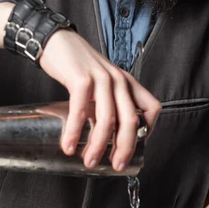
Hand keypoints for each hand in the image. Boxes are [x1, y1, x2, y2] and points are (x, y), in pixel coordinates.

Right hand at [39, 29, 160, 170]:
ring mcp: (101, 79)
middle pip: (131, 121)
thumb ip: (107, 104)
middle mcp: (119, 80)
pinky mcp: (81, 79)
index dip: (148, 131)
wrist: (56, 41)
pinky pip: (81, 111)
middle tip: (116, 166)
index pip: (152, 107)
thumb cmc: (78, 66)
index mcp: (127, 83)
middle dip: (125, 148)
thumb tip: (104, 136)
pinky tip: (69, 145)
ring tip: (89, 161)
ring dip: (98, 146)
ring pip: (107, 120)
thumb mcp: (101, 84)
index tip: (136, 148)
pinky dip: (75, 131)